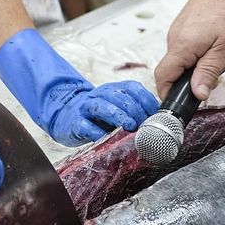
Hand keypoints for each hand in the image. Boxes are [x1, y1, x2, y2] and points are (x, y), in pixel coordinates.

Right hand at [0, 29, 158, 145]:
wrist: (66, 116)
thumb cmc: (98, 116)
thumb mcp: (117, 109)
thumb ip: (135, 111)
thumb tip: (158, 120)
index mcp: (113, 89)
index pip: (132, 88)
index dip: (145, 99)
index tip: (155, 113)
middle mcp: (100, 95)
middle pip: (119, 96)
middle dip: (134, 109)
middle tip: (143, 122)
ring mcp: (86, 107)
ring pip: (102, 106)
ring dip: (118, 116)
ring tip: (129, 126)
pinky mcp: (75, 122)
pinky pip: (85, 126)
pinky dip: (96, 131)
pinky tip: (105, 137)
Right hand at [154, 0, 224, 101]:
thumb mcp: (224, 49)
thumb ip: (208, 73)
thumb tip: (197, 95)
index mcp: (181, 46)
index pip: (163, 77)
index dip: (168, 94)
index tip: (180, 104)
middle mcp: (174, 37)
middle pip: (175, 69)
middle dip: (194, 78)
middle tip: (218, 73)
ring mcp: (179, 29)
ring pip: (184, 58)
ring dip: (201, 64)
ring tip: (224, 56)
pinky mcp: (185, 24)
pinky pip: (188, 46)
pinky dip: (201, 52)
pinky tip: (219, 45)